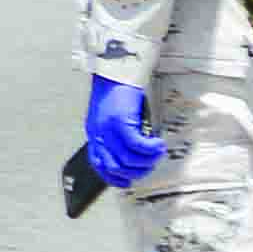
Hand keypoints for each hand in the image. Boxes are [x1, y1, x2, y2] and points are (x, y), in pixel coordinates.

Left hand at [78, 73, 168, 194]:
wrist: (115, 70)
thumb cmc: (115, 92)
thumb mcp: (109, 117)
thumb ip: (114, 135)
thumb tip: (130, 155)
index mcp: (94, 134)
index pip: (99, 165)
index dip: (115, 178)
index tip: (129, 181)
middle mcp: (98, 134)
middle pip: (116, 167)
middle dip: (136, 171)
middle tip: (150, 164)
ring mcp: (108, 129)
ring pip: (128, 160)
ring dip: (146, 161)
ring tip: (157, 152)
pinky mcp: (120, 121)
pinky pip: (137, 146)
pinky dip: (150, 149)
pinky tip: (158, 144)